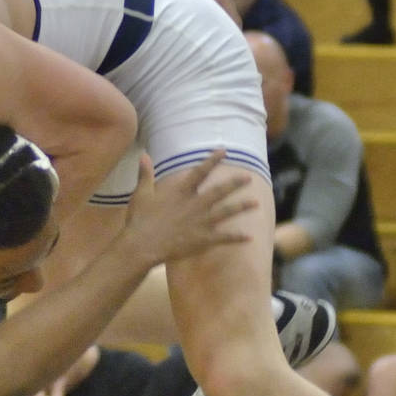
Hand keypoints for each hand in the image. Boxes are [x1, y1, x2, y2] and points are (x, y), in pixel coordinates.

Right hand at [121, 151, 254, 264]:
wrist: (143, 244)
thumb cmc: (140, 220)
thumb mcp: (141, 194)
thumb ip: (145, 174)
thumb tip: (144, 156)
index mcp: (181, 192)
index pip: (200, 171)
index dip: (213, 160)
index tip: (224, 151)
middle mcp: (195, 204)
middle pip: (219, 191)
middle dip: (235, 183)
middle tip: (249, 178)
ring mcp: (201, 222)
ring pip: (226, 212)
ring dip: (242, 207)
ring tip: (256, 203)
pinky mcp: (202, 239)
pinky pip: (223, 237)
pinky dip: (237, 237)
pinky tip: (249, 237)